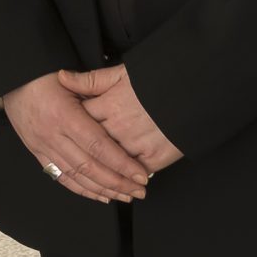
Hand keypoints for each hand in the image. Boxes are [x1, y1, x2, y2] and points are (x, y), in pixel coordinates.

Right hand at [0, 72, 150, 202]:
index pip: (98, 146)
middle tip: (139, 191)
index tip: (141, 174)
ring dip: (102, 190)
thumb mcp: (69, 79)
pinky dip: (81, 189)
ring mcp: (43, 147)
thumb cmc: (42, 77)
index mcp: (64, 116)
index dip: (122, 164)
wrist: (11, 80)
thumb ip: (94, 93)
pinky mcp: (37, 152)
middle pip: (89, 167)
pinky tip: (100, 195)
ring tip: (125, 197)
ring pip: (76, 176)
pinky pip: (60, 177)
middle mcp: (52, 135)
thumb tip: (120, 107)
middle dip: (117, 182)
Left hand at [60, 65, 184, 174]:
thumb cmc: (158, 81)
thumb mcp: (122, 74)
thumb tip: (61, 77)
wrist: (196, 93)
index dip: (70, 126)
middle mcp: (119, 127)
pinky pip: (131, 174)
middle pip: (90, 146)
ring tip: (92, 174)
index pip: (78, 120)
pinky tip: (118, 182)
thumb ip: (90, 79)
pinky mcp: (154, 158)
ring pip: (109, 164)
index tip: (64, 131)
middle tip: (71, 158)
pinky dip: (124, 178)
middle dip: (80, 153)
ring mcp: (136, 145)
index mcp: (109, 105)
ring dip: (101, 172)